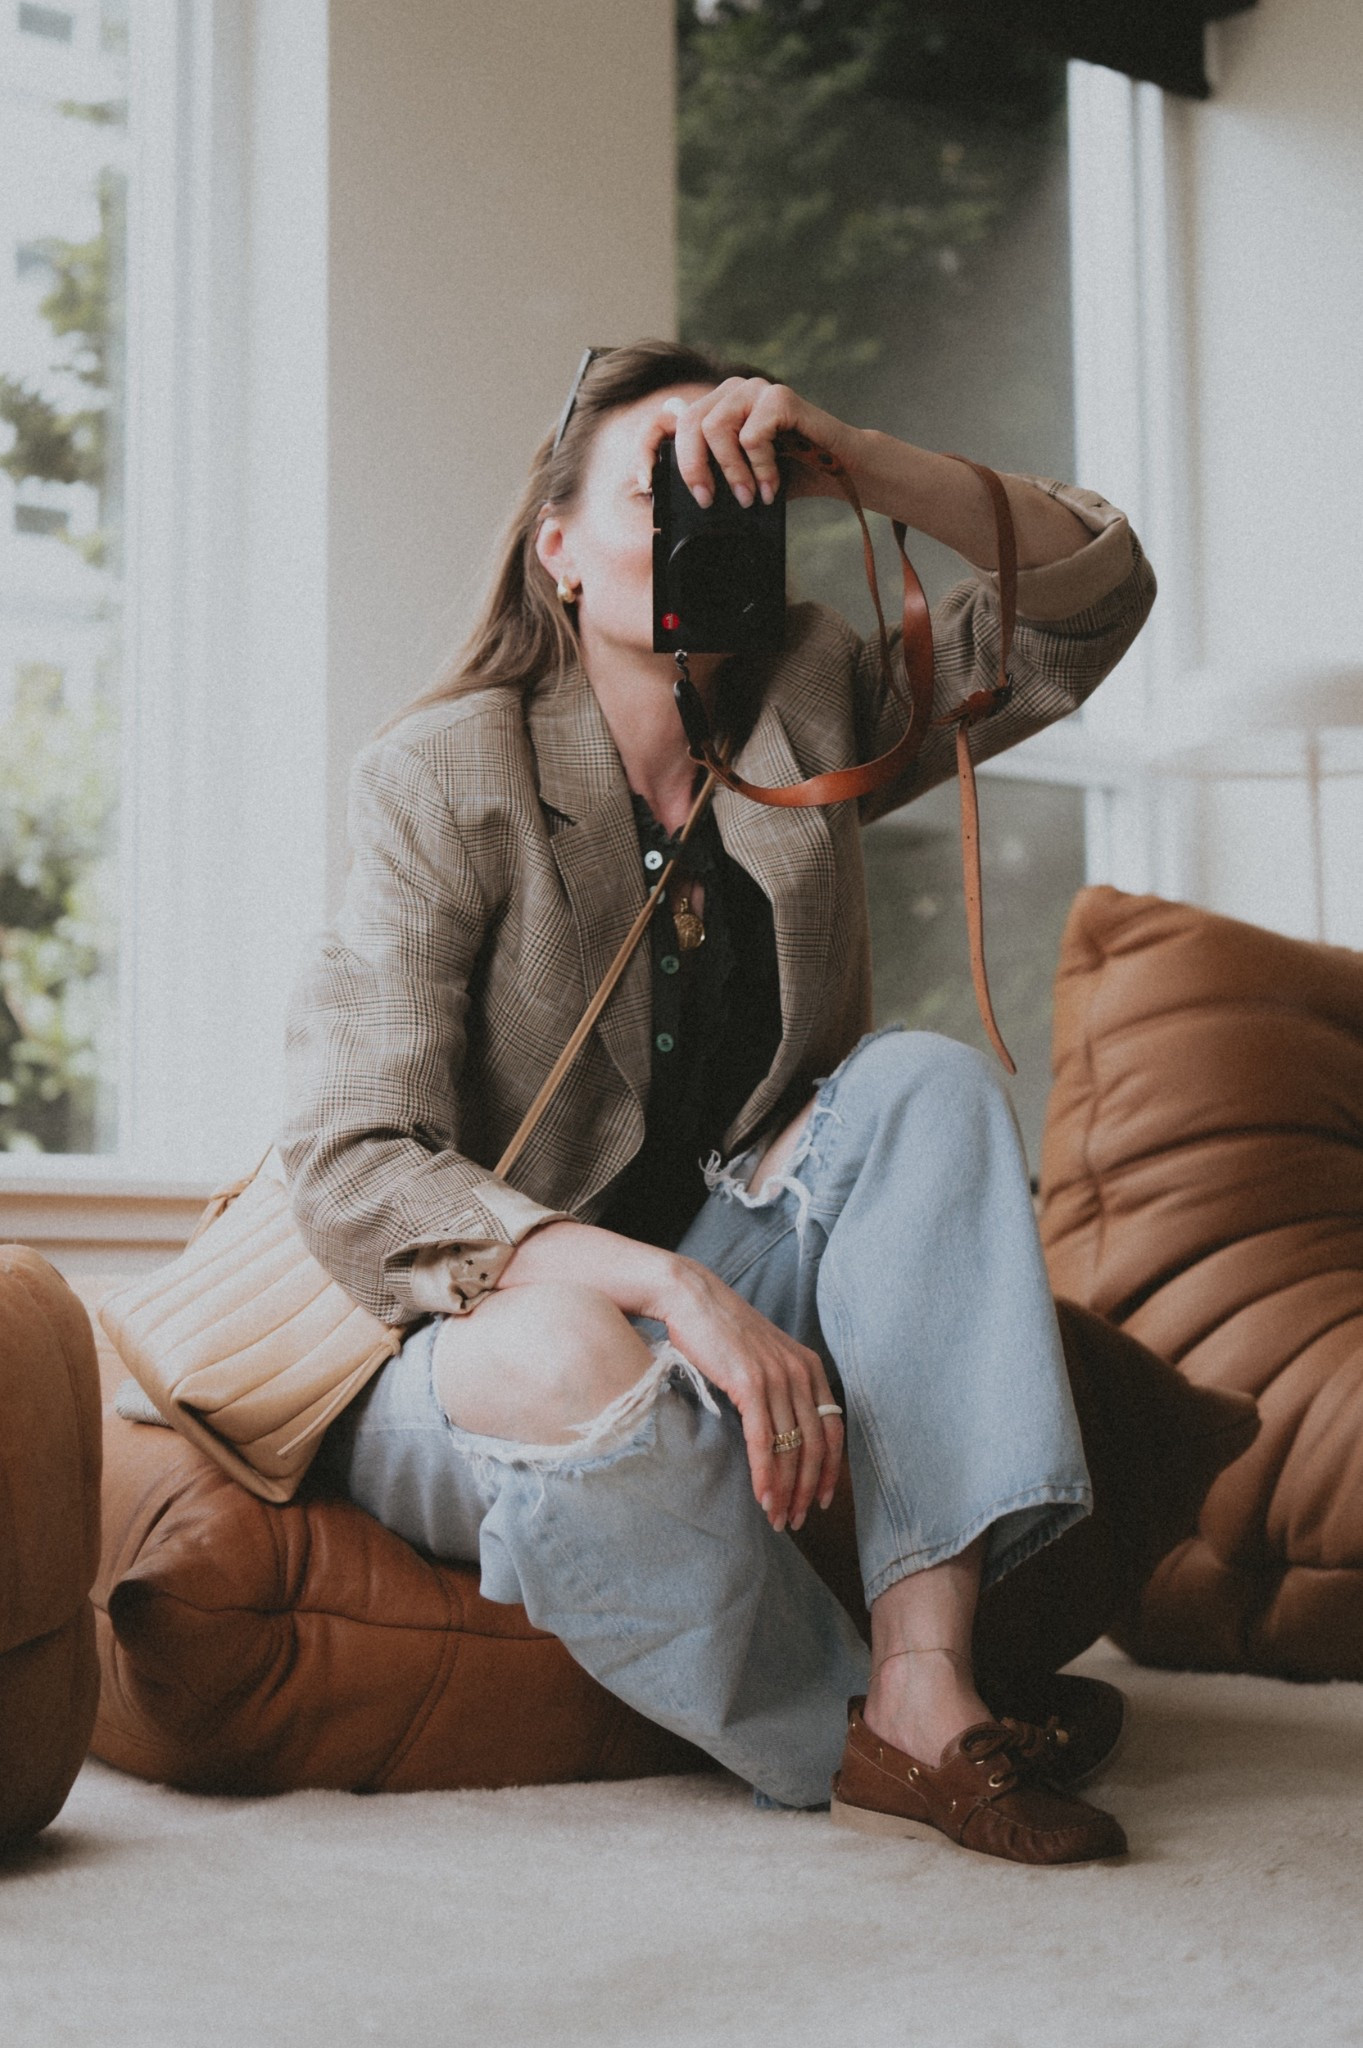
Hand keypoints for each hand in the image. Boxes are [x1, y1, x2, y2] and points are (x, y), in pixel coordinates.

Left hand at [635, 378, 860, 512]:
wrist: (838, 470)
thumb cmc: (788, 474)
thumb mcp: (737, 477)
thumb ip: (707, 470)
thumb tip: (662, 480)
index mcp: (715, 408)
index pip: (666, 418)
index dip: (647, 447)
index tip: (645, 482)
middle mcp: (731, 391)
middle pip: (688, 423)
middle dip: (693, 468)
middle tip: (706, 501)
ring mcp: (755, 389)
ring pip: (716, 427)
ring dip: (731, 472)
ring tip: (748, 498)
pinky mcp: (779, 396)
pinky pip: (752, 434)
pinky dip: (760, 467)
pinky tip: (772, 486)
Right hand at [651, 1255, 844, 1533]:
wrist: (691, 1298)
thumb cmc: (720, 1332)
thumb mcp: (763, 1358)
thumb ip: (780, 1388)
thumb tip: (782, 1434)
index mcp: (810, 1367)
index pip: (833, 1430)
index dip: (830, 1471)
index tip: (822, 1500)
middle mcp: (801, 1372)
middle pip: (816, 1446)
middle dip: (808, 1490)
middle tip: (797, 1520)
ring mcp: (777, 1377)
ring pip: (791, 1448)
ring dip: (787, 1491)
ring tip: (779, 1519)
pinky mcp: (751, 1383)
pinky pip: (764, 1440)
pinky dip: (766, 1474)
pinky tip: (763, 1498)